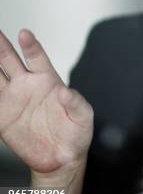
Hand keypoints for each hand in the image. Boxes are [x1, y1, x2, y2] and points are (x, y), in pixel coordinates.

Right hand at [0, 29, 92, 175]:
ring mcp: (13, 100)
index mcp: (47, 79)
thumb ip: (75, 102)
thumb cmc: (75, 133)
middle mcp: (28, 85)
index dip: (30, 45)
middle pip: (10, 60)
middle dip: (0, 46)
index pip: (36, 57)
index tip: (24, 34)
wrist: (62, 159)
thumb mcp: (83, 116)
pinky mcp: (3, 118)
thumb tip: (66, 92)